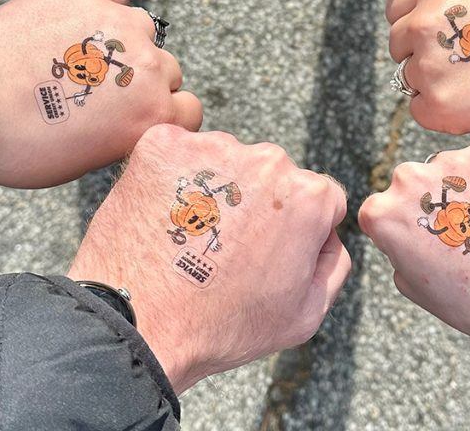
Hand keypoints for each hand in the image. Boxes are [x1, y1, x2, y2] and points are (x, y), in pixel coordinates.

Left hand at [0, 0, 201, 186]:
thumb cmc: (22, 145)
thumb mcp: (87, 161)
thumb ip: (127, 136)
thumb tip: (134, 120)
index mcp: (154, 114)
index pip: (189, 109)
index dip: (165, 115)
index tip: (139, 117)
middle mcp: (149, 66)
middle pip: (168, 70)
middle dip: (144, 81)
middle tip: (101, 91)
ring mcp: (122, 24)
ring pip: (143, 30)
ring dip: (125, 43)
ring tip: (81, 57)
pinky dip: (100, 10)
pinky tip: (71, 29)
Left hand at [67, 124, 350, 393]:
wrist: (138, 324)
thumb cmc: (221, 326)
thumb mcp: (305, 313)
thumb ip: (332, 262)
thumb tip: (329, 233)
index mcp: (308, 195)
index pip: (318, 195)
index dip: (296, 228)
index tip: (266, 251)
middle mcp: (267, 159)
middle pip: (272, 174)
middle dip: (257, 203)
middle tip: (225, 248)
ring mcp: (213, 146)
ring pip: (225, 162)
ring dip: (215, 189)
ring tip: (190, 238)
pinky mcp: (163, 143)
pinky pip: (179, 155)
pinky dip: (173, 179)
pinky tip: (165, 218)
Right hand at [359, 143, 469, 345]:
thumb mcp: (411, 284)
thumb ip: (396, 247)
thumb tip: (406, 228)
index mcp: (382, 211)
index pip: (380, 208)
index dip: (401, 226)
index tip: (422, 240)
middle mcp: (409, 178)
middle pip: (411, 183)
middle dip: (427, 201)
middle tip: (454, 232)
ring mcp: (449, 162)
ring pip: (445, 170)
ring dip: (456, 188)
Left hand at [386, 0, 469, 141]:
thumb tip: (420, 7)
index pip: (396, 9)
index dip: (414, 23)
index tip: (435, 36)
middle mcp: (422, 25)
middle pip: (397, 44)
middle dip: (420, 52)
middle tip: (460, 62)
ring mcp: (425, 67)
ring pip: (408, 77)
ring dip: (432, 82)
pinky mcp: (433, 106)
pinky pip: (419, 108)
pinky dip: (439, 109)